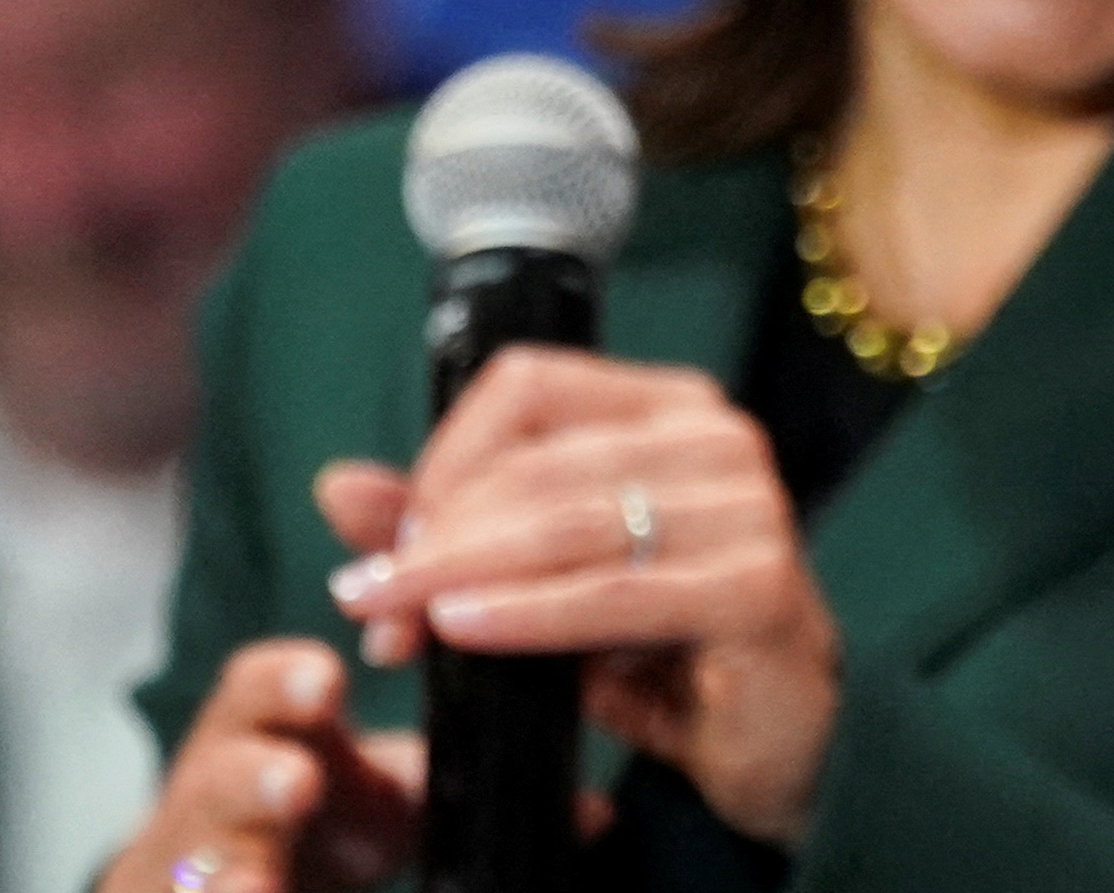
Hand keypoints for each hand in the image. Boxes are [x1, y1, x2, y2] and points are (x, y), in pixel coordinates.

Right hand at [101, 640, 420, 892]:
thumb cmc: (328, 827)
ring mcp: (185, 864)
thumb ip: (437, 776)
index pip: (256, 687)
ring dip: (227, 875)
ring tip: (259, 888)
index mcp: (263, 734)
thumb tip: (567, 802)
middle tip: (299, 784)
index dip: (285, 682)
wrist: (243, 890)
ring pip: (191, 864)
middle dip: (256, 779)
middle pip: (216, 778)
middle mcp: (211, 795)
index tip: (326, 684)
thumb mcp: (383, 793)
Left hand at [323, 348, 841, 844]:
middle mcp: (720, 438)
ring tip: (392, 620)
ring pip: (568, 524)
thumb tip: (339, 487)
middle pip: (539, 462)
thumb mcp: (547, 576)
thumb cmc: (663, 641)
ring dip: (460, 575)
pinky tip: (464, 629)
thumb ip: (453, 527)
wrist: (774, 729)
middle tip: (366, 598)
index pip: (531, 385)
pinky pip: (615, 595)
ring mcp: (750, 508)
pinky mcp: (757, 588)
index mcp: (674, 408)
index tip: (392, 535)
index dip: (444, 453)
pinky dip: (526, 614)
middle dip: (436, 535)